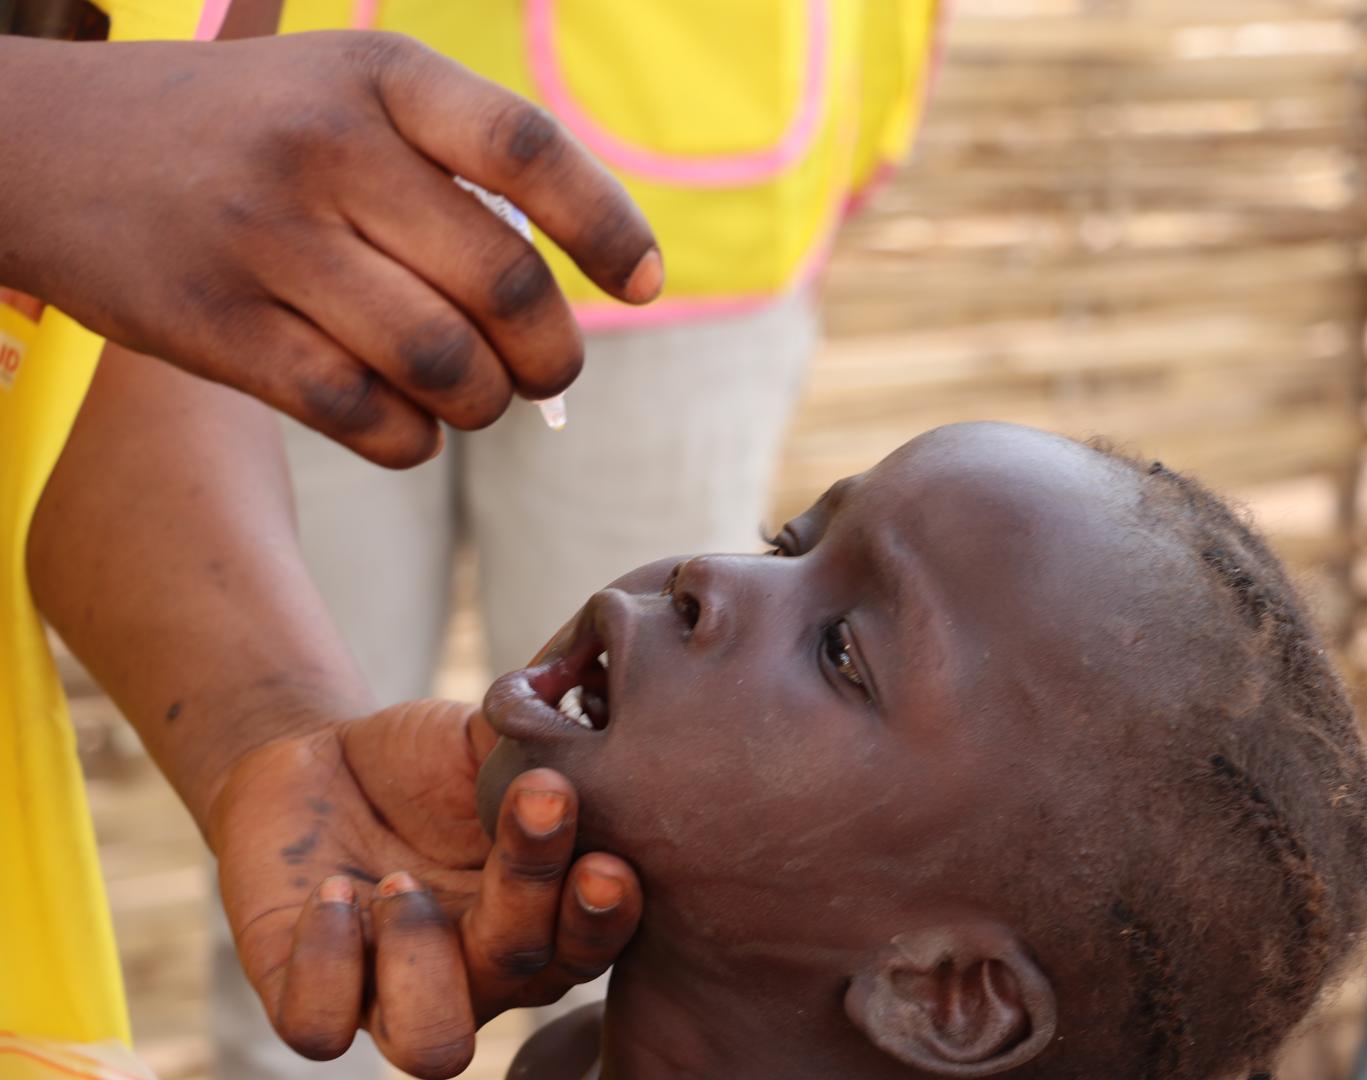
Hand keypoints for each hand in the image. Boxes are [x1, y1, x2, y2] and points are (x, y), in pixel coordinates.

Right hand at [0, 32, 660, 467]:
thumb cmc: (237, 131)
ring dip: (486, 405)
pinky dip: (414, 441)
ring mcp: (265, 241)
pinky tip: (411, 426)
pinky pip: (366, 417)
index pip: (531, 152)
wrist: (42, 148)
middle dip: (554, 356)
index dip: (607, 229)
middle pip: (503, 287)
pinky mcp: (216, 330)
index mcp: (375, 76)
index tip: (645, 284)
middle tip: (549, 371)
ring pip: (444, 366)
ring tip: (478, 397)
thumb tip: (573, 285)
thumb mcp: (340, 90)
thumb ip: (451, 165)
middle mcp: (325, 150)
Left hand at [208, 700, 640, 1078]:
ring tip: (399, 879)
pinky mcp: (307, 995)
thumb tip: (592, 704)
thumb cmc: (422, 760)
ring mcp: (394, 995)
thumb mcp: (485, 738)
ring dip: (425, 960)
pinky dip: (326, 963)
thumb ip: (540, 736)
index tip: (603, 858)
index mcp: (541, 921)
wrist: (318, 763)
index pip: (590, 946)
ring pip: (433, 1048)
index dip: (604, 918)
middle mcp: (480, 975)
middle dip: (535, 891)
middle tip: (537, 801)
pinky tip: (331, 889)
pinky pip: (321, 1028)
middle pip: (528, 976)